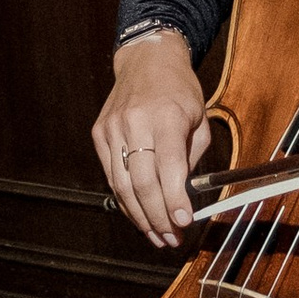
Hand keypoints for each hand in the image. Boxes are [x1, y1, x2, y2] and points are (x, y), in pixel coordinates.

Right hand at [92, 32, 210, 250]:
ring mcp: (113, 128)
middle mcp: (135, 122)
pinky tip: (139, 214)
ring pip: (122, 185)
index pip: (169, 168)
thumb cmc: (179, 90)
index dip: (175, 200)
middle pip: (142, 183)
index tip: (184, 223)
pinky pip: (111, 175)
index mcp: (167, 117)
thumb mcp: (198, 119)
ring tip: (156, 235)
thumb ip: (191, 158)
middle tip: (171, 238)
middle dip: (158, 217)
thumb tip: (184, 198)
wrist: (146, 59)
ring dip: (140, 216)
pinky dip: (125, 199)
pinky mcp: (99, 133)